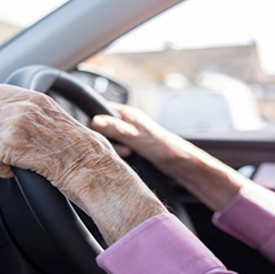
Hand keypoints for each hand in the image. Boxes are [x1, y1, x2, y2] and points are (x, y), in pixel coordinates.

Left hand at [0, 84, 165, 243]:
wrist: (90, 166)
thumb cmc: (81, 149)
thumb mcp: (55, 118)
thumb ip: (30, 112)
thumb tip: (6, 116)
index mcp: (34, 98)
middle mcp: (22, 107)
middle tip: (10, 147)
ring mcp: (14, 125)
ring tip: (18, 159)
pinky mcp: (8, 145)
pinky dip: (0, 169)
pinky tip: (16, 169)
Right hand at [91, 103, 244, 211]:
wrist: (180, 162)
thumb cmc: (163, 146)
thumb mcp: (135, 137)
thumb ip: (115, 129)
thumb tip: (94, 121)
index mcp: (127, 113)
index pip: (100, 111)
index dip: (96, 124)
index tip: (99, 136)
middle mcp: (127, 121)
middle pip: (103, 128)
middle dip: (107, 140)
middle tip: (120, 148)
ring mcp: (129, 133)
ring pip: (110, 140)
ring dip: (114, 148)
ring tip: (127, 154)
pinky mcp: (132, 145)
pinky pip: (118, 148)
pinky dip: (120, 154)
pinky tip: (128, 158)